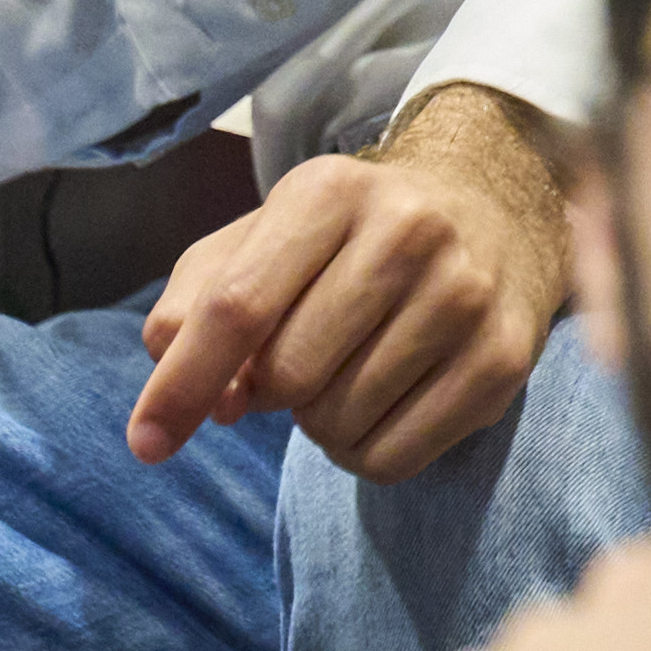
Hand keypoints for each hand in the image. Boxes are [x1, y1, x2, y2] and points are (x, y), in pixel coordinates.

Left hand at [132, 84, 569, 479]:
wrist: (497, 209)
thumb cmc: (350, 238)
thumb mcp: (262, 238)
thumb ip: (197, 303)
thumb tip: (200, 392)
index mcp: (332, 191)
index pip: (237, 307)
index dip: (182, 384)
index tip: (147, 443)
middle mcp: (409, 231)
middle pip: (288, 375)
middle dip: (270, 392)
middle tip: (298, 362)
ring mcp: (465, 294)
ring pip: (339, 425)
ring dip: (319, 423)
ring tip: (350, 373)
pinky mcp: (504, 357)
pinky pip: (393, 458)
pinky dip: (365, 452)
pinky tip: (384, 404)